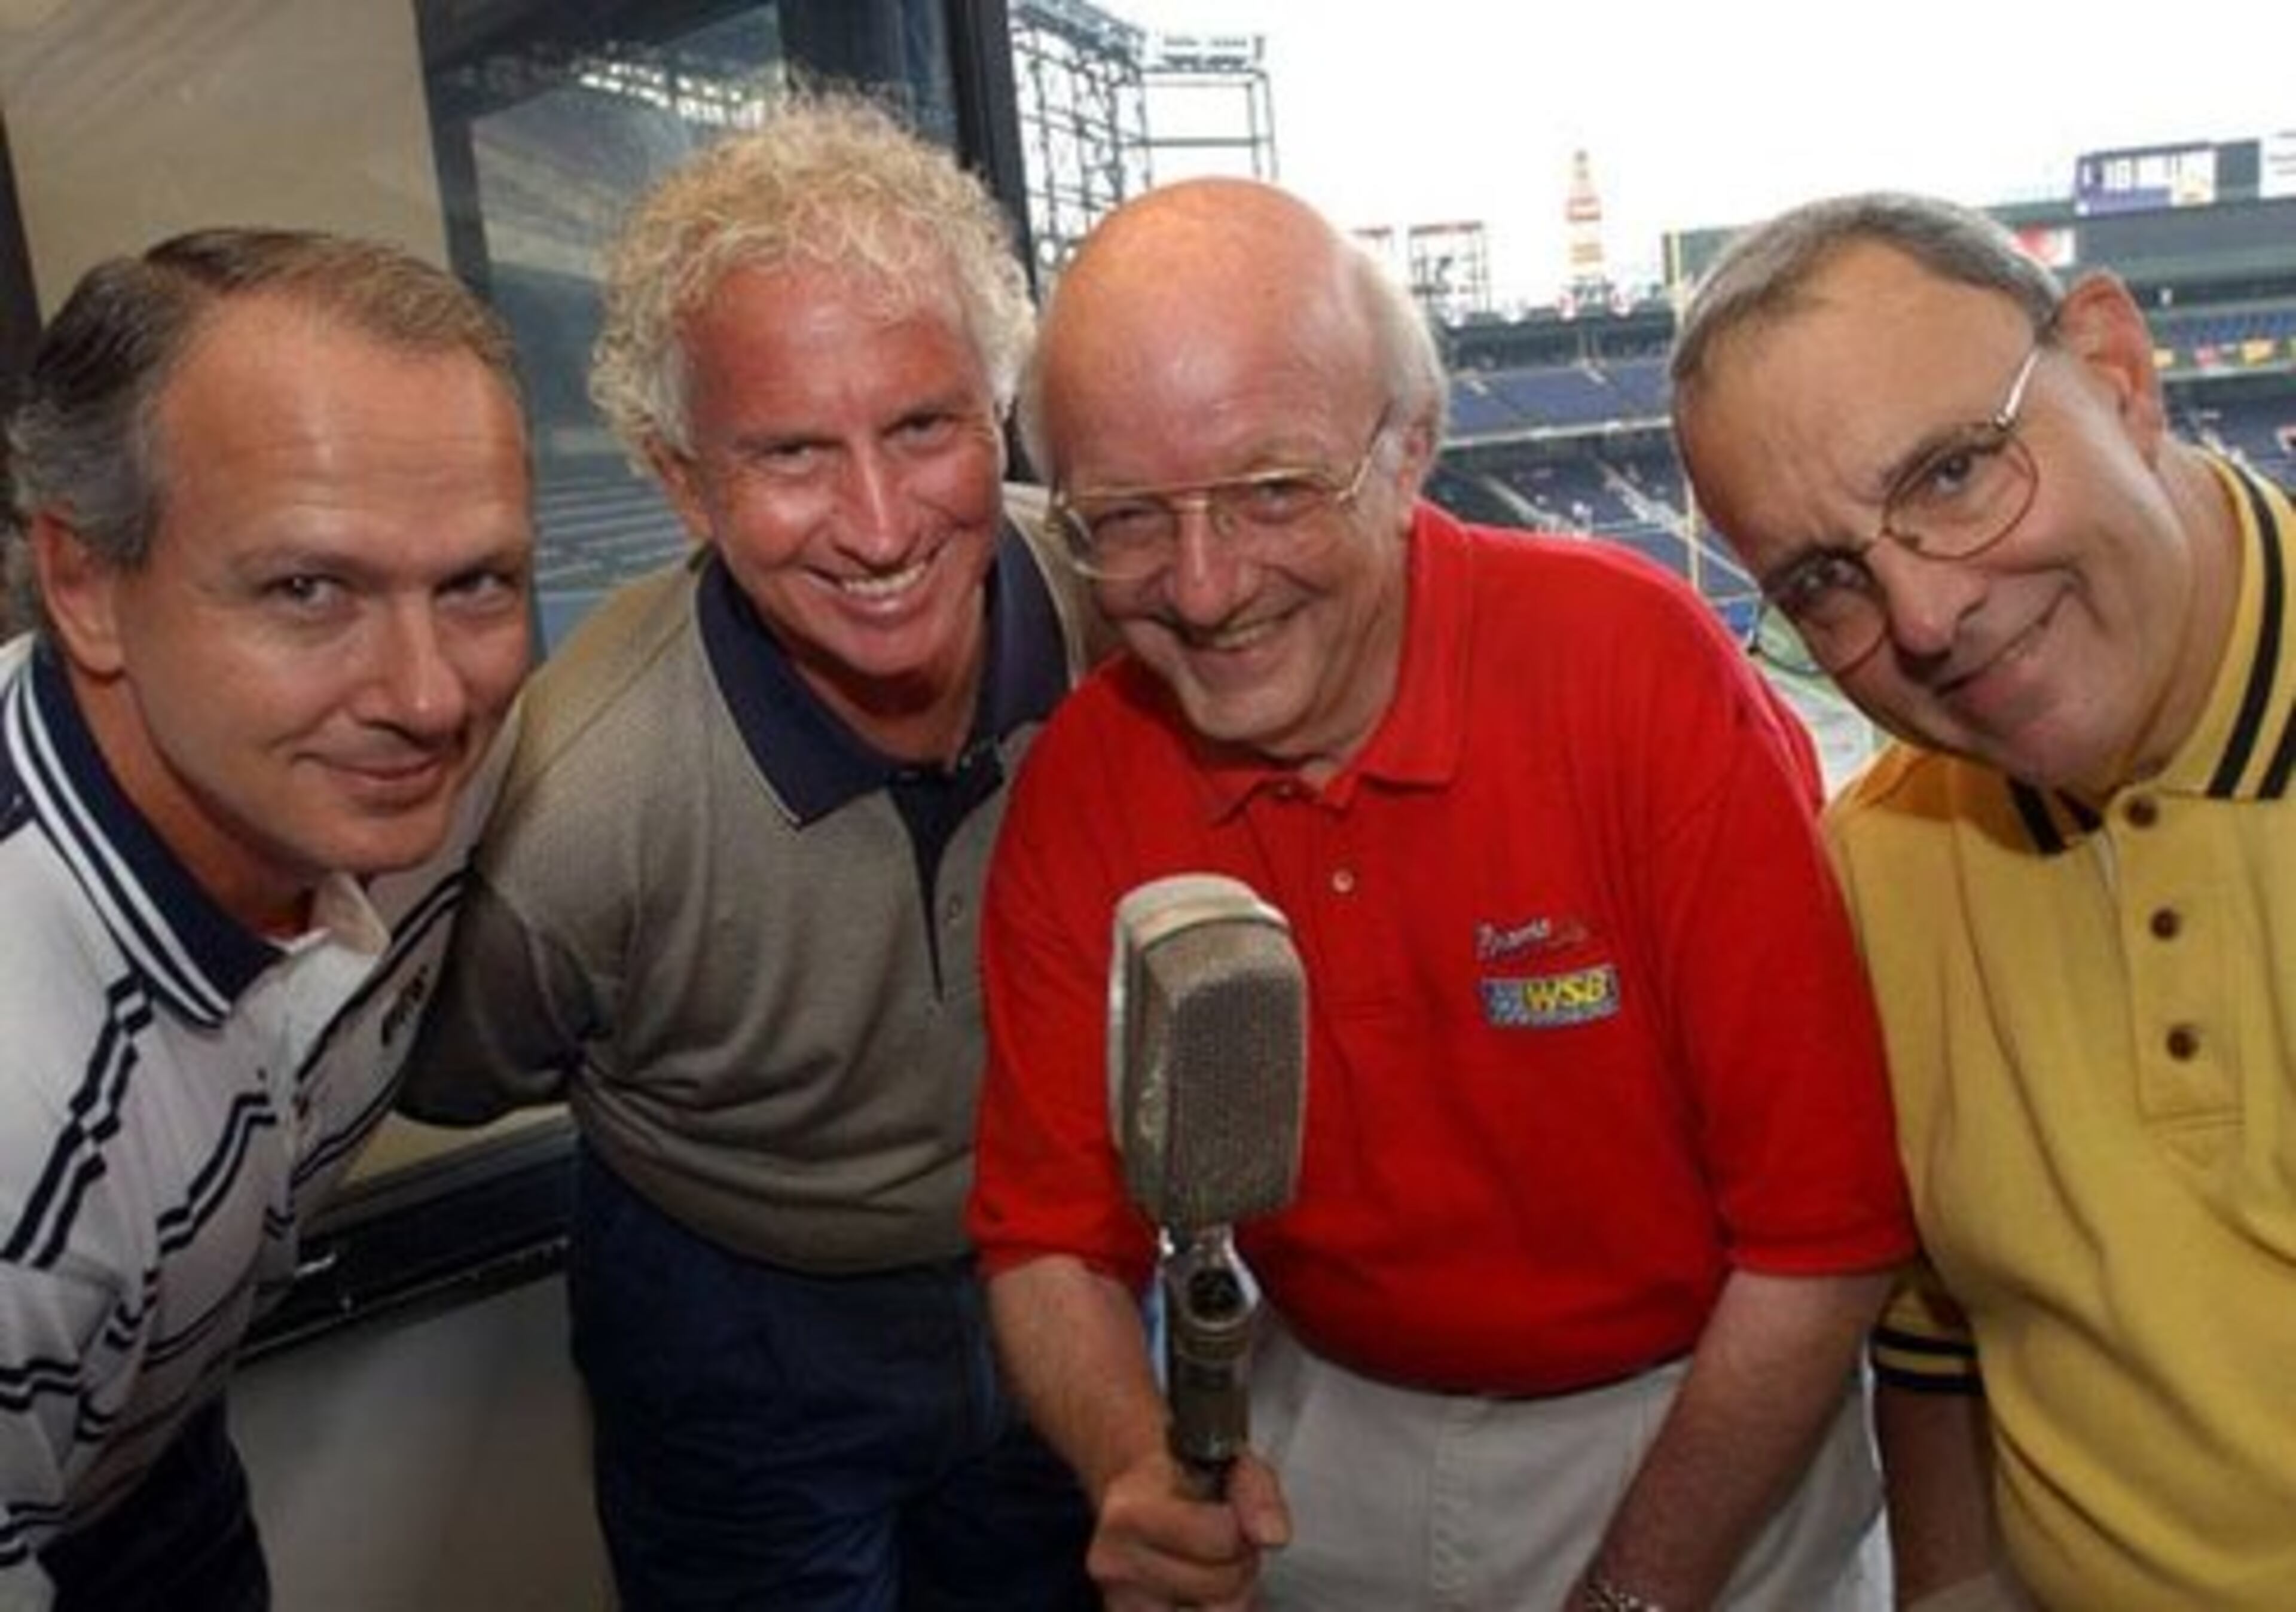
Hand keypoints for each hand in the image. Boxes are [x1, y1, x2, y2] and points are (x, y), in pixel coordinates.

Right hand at [1090, 1448, 1291, 1610]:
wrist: (1138, 1494)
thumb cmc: (1184, 1476)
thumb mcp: (1228, 1464)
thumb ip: (1256, 1494)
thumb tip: (1273, 1536)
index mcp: (1130, 1510)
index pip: (1220, 1538)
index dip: (1240, 1528)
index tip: (1228, 1513)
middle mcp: (1115, 1561)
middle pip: (1221, 1584)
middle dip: (1240, 1563)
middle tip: (1227, 1542)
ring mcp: (1121, 1600)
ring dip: (1228, 1595)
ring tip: (1215, 1564)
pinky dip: (1208, 1609)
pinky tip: (1200, 1588)